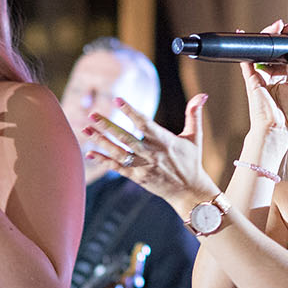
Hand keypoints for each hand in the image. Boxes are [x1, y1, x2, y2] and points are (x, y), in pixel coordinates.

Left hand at [86, 94, 214, 209]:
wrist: (189, 192)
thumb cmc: (191, 162)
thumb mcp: (195, 138)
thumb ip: (194, 115)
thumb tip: (202, 95)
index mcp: (164, 141)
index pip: (144, 123)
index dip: (130, 111)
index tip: (117, 100)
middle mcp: (151, 153)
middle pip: (126, 138)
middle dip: (108, 126)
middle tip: (92, 115)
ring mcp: (142, 166)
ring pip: (118, 152)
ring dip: (100, 141)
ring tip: (85, 129)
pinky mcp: (137, 177)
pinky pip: (117, 168)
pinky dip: (103, 160)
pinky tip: (89, 153)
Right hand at [243, 20, 287, 134]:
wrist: (276, 130)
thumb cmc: (287, 116)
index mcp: (285, 78)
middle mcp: (272, 75)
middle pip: (276, 50)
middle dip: (283, 36)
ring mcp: (261, 76)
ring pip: (263, 51)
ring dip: (270, 37)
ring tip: (279, 26)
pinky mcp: (252, 79)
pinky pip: (247, 61)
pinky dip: (245, 48)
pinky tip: (244, 34)